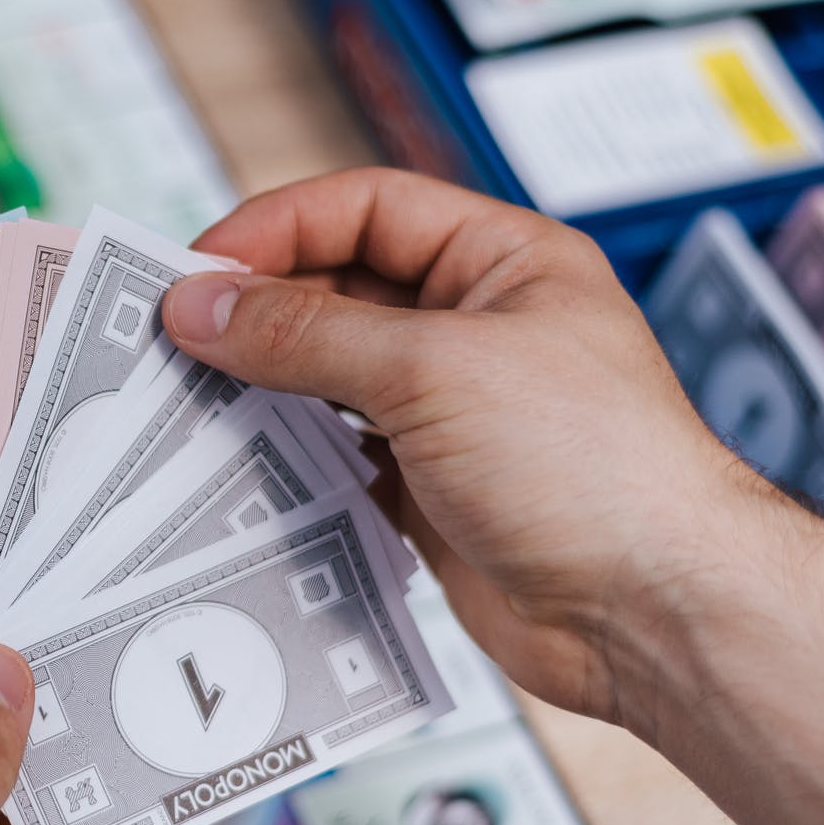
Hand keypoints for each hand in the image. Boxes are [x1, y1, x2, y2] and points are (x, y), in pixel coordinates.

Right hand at [163, 168, 756, 731]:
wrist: (652, 615)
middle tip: (171, 341)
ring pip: (325, 376)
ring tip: (187, 403)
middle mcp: (473, 328)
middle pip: (334, 291)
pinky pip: (332, 454)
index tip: (198, 269)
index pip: (364, 210)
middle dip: (255, 312)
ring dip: (260, 387)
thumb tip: (202, 304)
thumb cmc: (593, 468)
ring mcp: (448, 412)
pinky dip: (283, 455)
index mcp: (501, 262)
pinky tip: (237, 466)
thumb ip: (306, 334)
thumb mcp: (434, 371)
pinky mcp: (426, 490)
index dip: (276, 229)